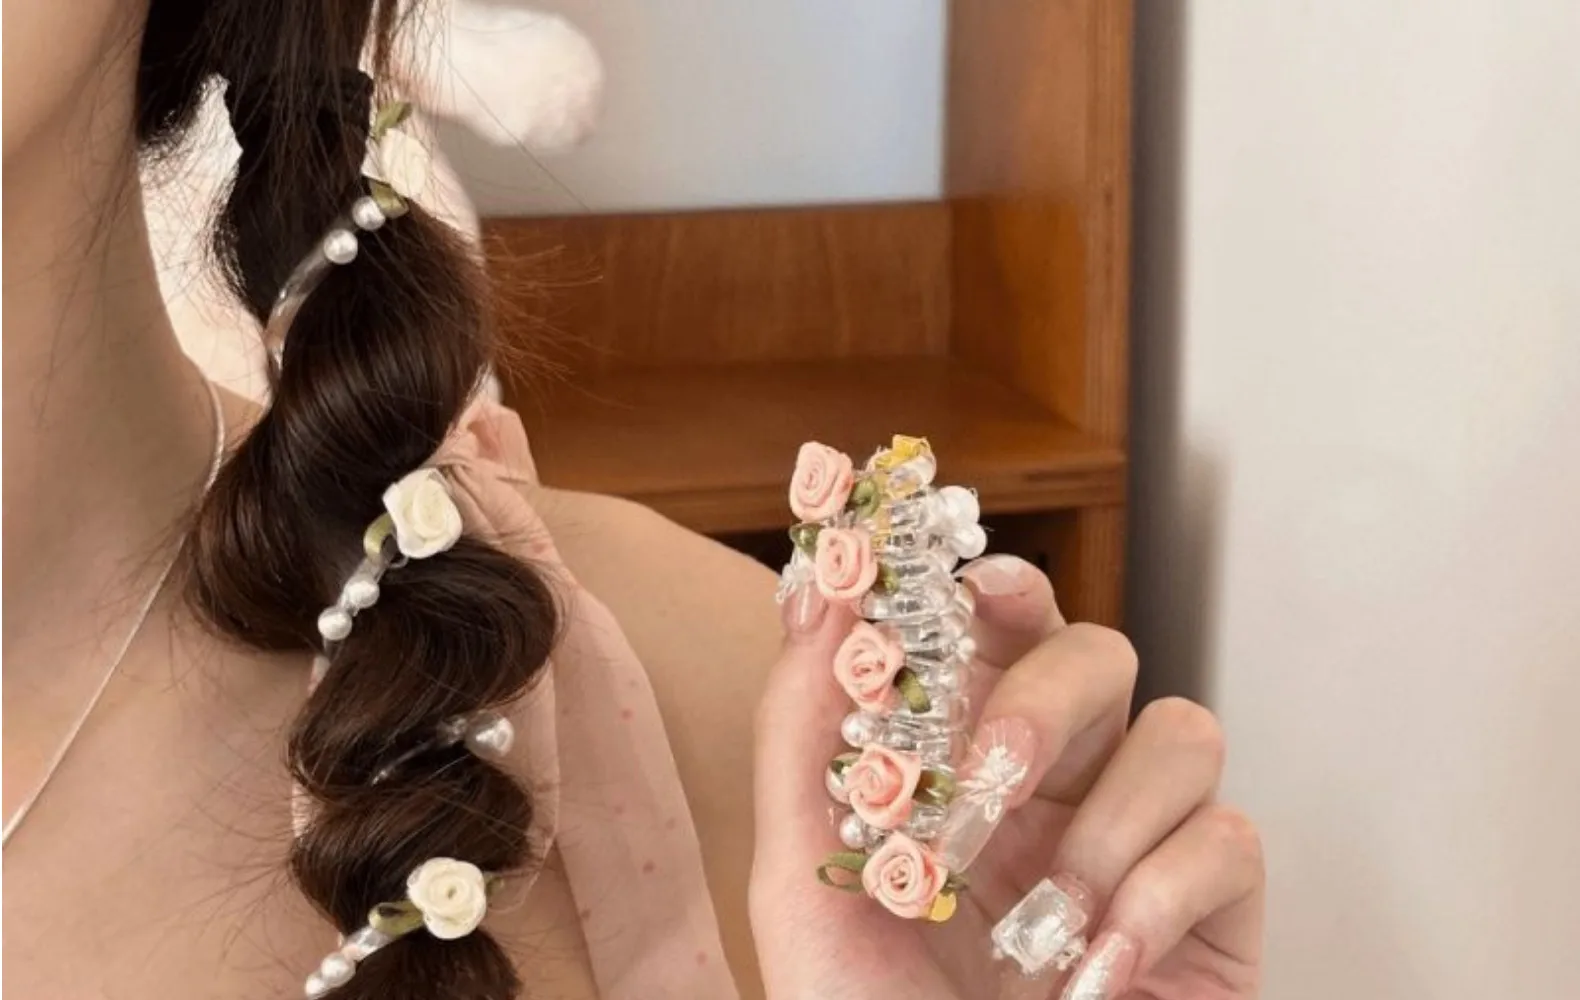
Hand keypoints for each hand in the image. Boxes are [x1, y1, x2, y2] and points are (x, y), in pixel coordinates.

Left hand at [751, 555, 1263, 999]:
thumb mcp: (801, 882)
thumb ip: (802, 735)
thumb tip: (816, 596)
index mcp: (958, 765)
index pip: (1002, 630)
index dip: (1000, 587)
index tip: (972, 588)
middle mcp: (1058, 789)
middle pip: (1099, 654)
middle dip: (1045, 701)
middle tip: (985, 780)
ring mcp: (1139, 845)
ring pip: (1183, 730)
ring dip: (1103, 825)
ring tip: (1039, 928)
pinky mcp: (1213, 914)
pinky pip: (1229, 840)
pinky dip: (1158, 901)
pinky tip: (1098, 976)